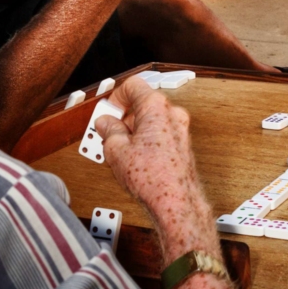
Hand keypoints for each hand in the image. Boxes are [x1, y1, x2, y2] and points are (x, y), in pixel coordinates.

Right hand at [93, 77, 207, 229]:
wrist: (176, 202)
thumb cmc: (153, 178)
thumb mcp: (116, 150)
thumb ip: (108, 130)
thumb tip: (105, 123)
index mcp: (156, 107)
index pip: (133, 85)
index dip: (115, 97)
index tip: (106, 111)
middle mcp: (172, 114)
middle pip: (142, 103)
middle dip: (122, 117)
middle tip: (107, 131)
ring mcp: (180, 130)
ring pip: (151, 120)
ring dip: (133, 130)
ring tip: (117, 149)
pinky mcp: (182, 146)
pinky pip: (159, 134)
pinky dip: (145, 140)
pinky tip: (132, 158)